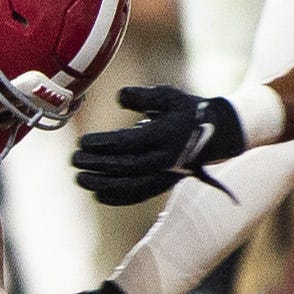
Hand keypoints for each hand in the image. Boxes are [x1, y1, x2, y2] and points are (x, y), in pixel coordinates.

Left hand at [71, 86, 245, 206]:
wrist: (219, 132)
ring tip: (79, 179)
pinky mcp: (165, 183)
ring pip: (130, 185)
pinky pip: (139, 195)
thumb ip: (142, 97)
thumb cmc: (188, 110)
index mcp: (165, 135)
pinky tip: (98, 194)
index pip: (126, 143)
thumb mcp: (167, 95)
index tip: (82, 141)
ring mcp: (165, 174)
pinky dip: (118, 197)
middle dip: (96, 164)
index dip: (101, 144)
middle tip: (73, 159)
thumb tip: (119, 97)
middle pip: (124, 166)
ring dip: (102, 184)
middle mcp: (165, 159)